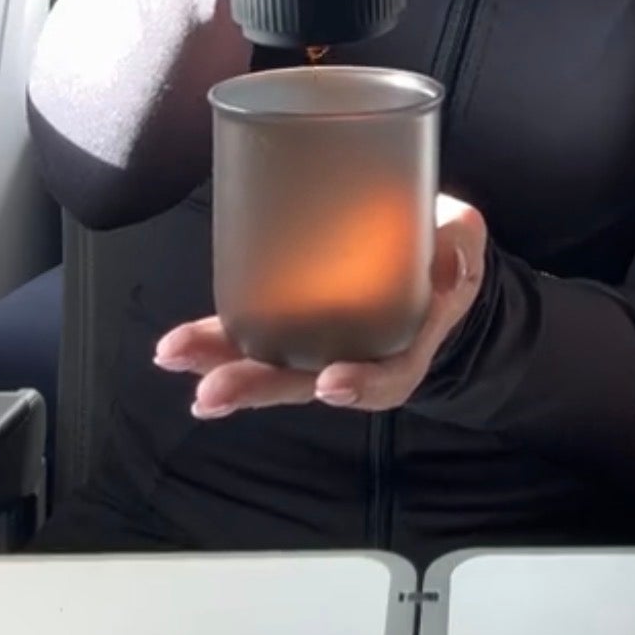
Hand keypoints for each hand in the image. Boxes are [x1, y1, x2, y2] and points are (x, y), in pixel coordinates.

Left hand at [154, 195, 486, 415]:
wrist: (425, 250)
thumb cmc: (442, 248)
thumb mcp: (461, 242)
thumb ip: (456, 248)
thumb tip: (449, 261)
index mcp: (404, 344)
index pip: (385, 377)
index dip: (361, 383)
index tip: (332, 381)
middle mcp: (353, 356)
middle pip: (306, 383)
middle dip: (257, 387)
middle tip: (212, 392)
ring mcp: (316, 343)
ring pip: (268, 366)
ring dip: (220, 368)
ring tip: (174, 358)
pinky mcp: (289, 319)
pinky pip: (252, 337)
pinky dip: (216, 344)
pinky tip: (178, 347)